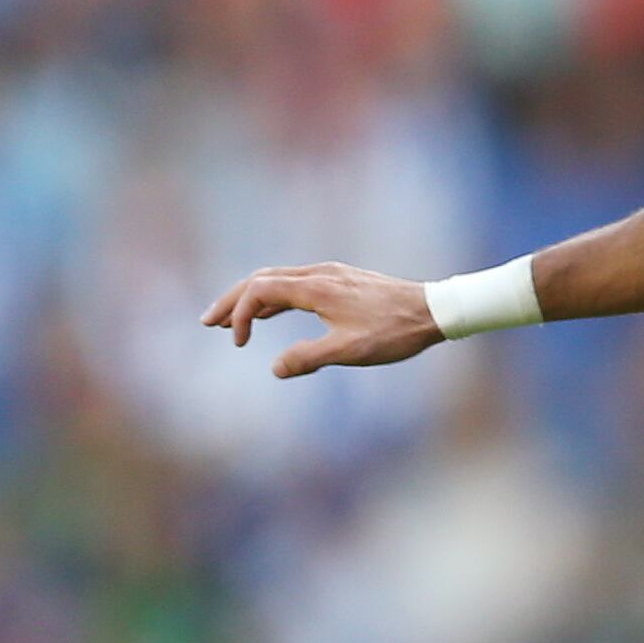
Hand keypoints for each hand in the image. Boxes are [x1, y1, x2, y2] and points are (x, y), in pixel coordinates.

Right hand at [202, 264, 443, 376]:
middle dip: (233, 300)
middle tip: (208, 322)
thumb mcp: (350, 351)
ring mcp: (331, 275)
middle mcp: (319, 274)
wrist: (435, 310)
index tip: (240, 344)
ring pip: (278, 280)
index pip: (260, 291)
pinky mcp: (341, 281)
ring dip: (252, 299)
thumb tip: (275, 368)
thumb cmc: (394, 331)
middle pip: (261, 279)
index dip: (242, 314)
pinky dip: (276, 299)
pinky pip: (297, 284)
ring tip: (231, 321)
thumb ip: (309, 358)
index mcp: (316, 287)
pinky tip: (270, 314)